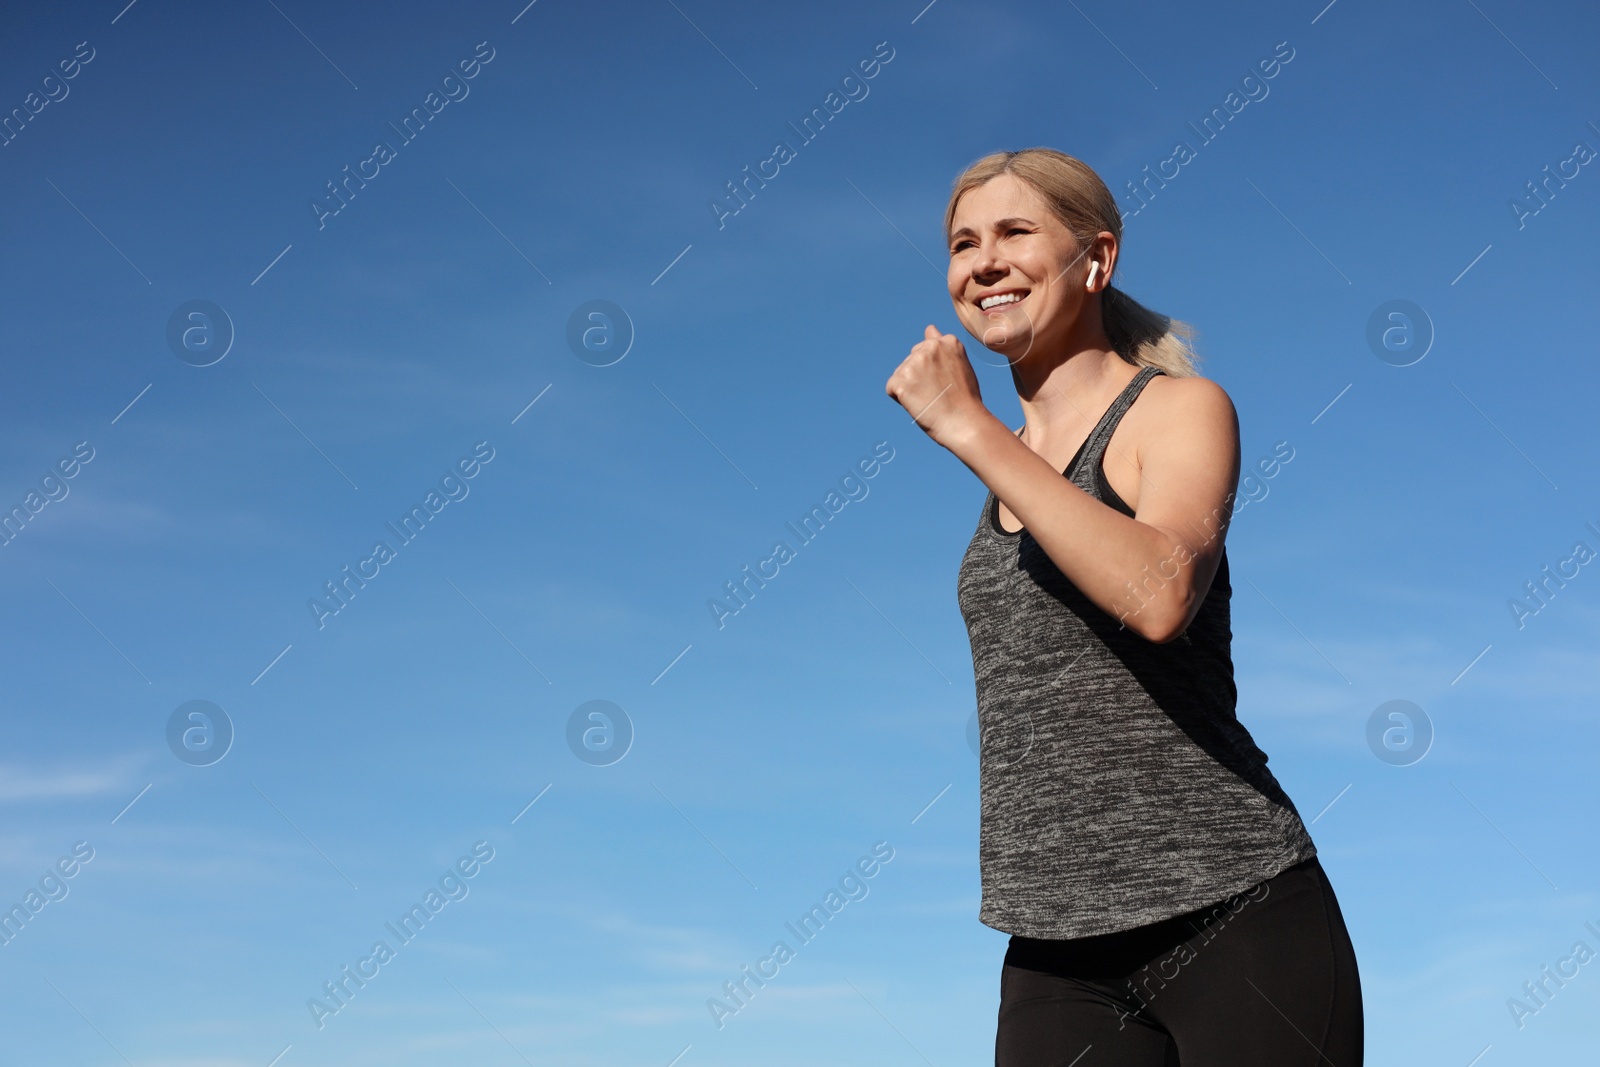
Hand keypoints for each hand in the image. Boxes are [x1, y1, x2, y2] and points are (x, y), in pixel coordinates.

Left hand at [886, 325, 987, 447]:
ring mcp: (914, 363)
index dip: (934, 370)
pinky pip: (891, 388)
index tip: (946, 382)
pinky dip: (900, 399)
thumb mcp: (959, 364)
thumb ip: (943, 347)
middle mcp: (929, 347)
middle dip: (919, 376)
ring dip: (910, 388)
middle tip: (939, 393)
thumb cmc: (965, 399)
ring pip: (901, 374)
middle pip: (911, 360)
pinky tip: (918, 404)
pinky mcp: (900, 380)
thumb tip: (929, 328)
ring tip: (930, 399)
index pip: (926, 350)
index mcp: (947, 341)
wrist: (964, 423)